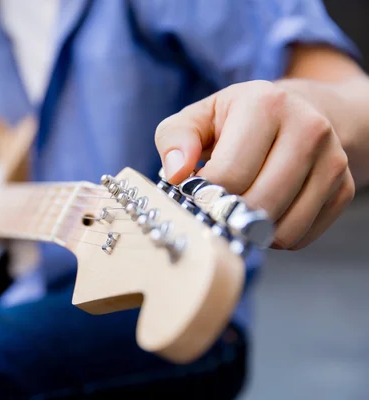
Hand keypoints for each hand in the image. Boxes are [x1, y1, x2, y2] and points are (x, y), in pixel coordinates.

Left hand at [155, 80, 354, 249]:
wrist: (298, 113)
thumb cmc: (235, 121)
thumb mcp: (198, 118)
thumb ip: (175, 139)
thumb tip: (176, 173)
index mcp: (266, 104)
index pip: (229, 174)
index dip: (203, 194)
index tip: (194, 193)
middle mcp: (309, 128)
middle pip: (258, 204)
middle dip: (226, 213)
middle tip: (212, 206)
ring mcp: (333, 159)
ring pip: (282, 228)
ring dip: (250, 229)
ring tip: (237, 206)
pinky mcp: (344, 187)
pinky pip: (300, 236)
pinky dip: (274, 236)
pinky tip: (263, 212)